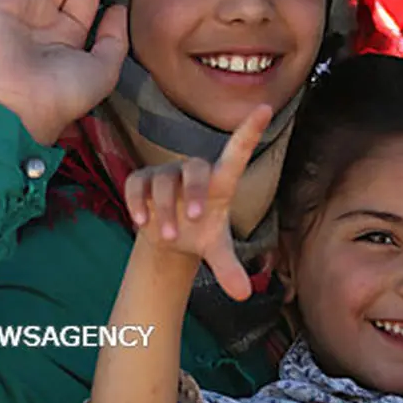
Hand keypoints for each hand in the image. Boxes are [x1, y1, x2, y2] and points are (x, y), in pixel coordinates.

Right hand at [125, 105, 273, 300]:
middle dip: (194, 192)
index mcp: (220, 181)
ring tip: (169, 236)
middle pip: (194, 169)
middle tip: (194, 220)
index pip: (237, 152)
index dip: (250, 130)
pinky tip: (140, 221)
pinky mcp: (141, 179)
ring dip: (165, 209)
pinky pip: (136, 183)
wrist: (169, 235)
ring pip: (164, 182)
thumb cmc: (200, 232)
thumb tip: (244, 294)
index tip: (265, 108)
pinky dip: (138, 202)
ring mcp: (166, 173)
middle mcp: (194, 171)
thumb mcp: (216, 250)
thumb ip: (229, 268)